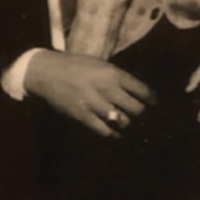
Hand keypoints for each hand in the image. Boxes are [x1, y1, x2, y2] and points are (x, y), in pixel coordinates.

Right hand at [24, 50, 155, 137]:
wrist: (46, 72)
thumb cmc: (74, 66)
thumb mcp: (99, 64)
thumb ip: (117, 77)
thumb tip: (137, 92)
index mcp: (112, 73)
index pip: (143, 91)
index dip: (152, 100)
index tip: (154, 104)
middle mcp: (106, 88)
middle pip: (137, 109)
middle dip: (142, 114)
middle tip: (142, 115)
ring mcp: (94, 104)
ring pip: (123, 122)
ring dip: (127, 123)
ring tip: (126, 122)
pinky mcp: (83, 116)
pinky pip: (105, 131)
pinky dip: (114, 135)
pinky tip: (116, 133)